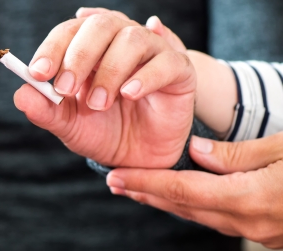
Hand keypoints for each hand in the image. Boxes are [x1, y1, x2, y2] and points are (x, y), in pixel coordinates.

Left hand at [14, 8, 195, 167]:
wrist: (138, 157)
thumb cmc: (102, 131)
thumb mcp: (69, 124)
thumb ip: (46, 110)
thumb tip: (20, 95)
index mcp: (89, 47)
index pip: (69, 31)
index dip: (52, 48)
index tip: (37, 73)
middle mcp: (119, 41)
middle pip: (101, 25)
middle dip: (78, 55)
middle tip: (65, 88)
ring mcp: (151, 52)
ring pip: (131, 39)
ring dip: (109, 70)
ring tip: (98, 103)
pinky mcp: (178, 70)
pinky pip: (165, 61)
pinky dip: (144, 76)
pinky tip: (128, 95)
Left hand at [107, 133, 282, 248]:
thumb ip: (237, 153)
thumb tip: (194, 150)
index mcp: (249, 197)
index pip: (182, 189)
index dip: (145, 182)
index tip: (115, 176)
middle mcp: (248, 221)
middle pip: (184, 206)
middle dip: (146, 194)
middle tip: (116, 183)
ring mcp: (258, 232)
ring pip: (200, 216)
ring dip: (166, 202)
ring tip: (139, 190)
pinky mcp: (267, 232)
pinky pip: (218, 219)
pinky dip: (193, 207)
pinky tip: (182, 199)